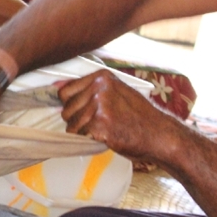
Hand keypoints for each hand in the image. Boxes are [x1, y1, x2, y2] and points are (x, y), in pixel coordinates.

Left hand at [58, 70, 182, 162]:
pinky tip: (105, 136)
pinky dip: (89, 139)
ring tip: (102, 130)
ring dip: (83, 131)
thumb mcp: (116, 91)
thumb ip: (90, 89)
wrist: (159, 134)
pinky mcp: (101, 125)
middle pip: (66, 109)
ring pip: (71, 124)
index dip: (70, 105)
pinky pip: (80, 135)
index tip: (79, 111)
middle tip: (96, 123)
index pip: (65, 91)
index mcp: (102, 77)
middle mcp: (99, 88)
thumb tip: (57, 89)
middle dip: (76, 120)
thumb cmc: (139, 115)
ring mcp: (100, 106)